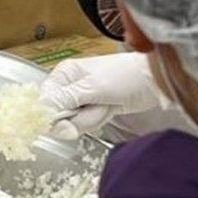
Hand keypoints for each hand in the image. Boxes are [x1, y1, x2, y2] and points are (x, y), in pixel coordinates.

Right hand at [39, 52, 171, 140]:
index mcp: (64, 73)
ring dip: (92, 118)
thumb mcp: (93, 87)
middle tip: (97, 104)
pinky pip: (86, 124)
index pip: (44, 101)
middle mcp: (68, 86)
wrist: (154, 81)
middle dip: (80, 116)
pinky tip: (110, 109)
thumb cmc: (126, 76)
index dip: (54, 115)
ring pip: (73, 122)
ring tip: (107, 104)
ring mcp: (81, 99)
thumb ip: (67, 101)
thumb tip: (44, 115)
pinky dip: (98, 120)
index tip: (67, 122)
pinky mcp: (92, 109)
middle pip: (58, 115)